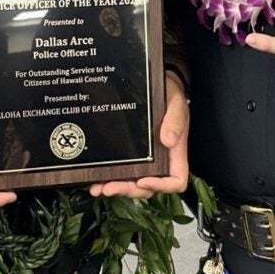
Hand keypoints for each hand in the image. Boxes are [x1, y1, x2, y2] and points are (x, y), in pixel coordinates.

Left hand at [89, 72, 189, 197]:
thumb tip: (168, 140)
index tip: (143, 180)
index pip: (175, 180)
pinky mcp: (133, 152)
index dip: (161, 186)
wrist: (161, 83)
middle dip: (129, 190)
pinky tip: (98, 179)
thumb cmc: (171, 94)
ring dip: (117, 188)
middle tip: (111, 187)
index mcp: (175, 151)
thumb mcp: (176, 102)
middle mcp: (161, 159)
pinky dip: (111, 178)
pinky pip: (124, 170)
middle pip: (149, 187)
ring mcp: (146, 158)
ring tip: (100, 188)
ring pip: (134, 183)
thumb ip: (175, 120)